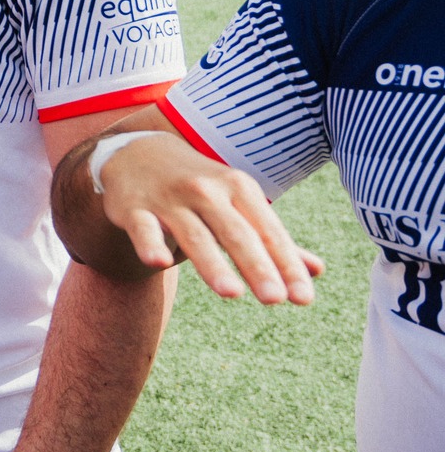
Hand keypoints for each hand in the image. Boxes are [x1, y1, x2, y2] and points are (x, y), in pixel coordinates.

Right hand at [98, 133, 322, 304]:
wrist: (137, 152)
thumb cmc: (198, 189)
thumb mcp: (237, 203)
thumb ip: (271, 239)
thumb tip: (317, 271)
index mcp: (238, 188)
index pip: (268, 232)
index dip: (286, 265)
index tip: (303, 298)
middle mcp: (206, 190)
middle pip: (236, 233)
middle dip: (257, 266)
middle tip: (275, 299)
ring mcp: (169, 199)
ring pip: (194, 234)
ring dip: (212, 263)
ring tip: (232, 293)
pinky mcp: (133, 208)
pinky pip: (144, 228)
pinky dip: (150, 243)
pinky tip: (158, 262)